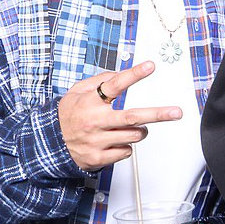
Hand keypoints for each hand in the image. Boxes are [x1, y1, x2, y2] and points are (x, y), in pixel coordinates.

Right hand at [57, 61, 180, 170]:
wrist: (49, 142)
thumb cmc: (68, 114)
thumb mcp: (77, 91)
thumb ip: (99, 80)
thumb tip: (121, 73)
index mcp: (90, 101)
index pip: (115, 84)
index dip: (134, 74)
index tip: (150, 66)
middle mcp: (95, 121)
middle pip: (132, 117)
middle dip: (157, 114)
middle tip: (176, 112)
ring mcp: (97, 141)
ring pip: (133, 135)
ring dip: (140, 130)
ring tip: (131, 127)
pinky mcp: (99, 158)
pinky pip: (126, 152)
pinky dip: (126, 146)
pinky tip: (115, 141)